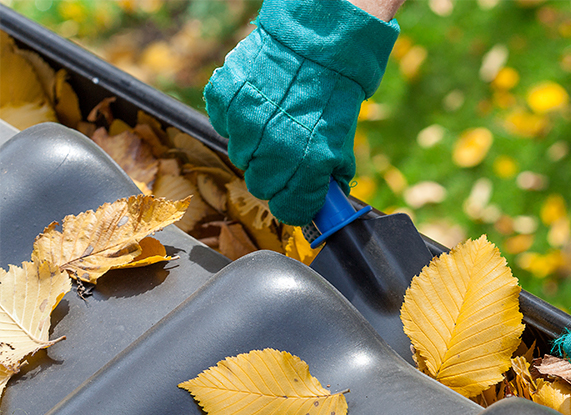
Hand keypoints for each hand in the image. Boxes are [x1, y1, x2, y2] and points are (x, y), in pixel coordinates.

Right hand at [204, 0, 399, 225]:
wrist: (317, 44)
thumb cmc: (333, 95)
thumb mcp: (341, 141)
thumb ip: (329, 176)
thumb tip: (326, 202)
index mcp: (308, 164)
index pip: (290, 210)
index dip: (295, 204)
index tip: (297, 197)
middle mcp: (273, 149)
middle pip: (261, 186)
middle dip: (275, 175)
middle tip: (287, 152)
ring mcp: (244, 124)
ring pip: (241, 156)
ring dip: (255, 146)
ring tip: (274, 120)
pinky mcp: (224, 101)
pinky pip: (224, 125)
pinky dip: (237, 119)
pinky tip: (258, 104)